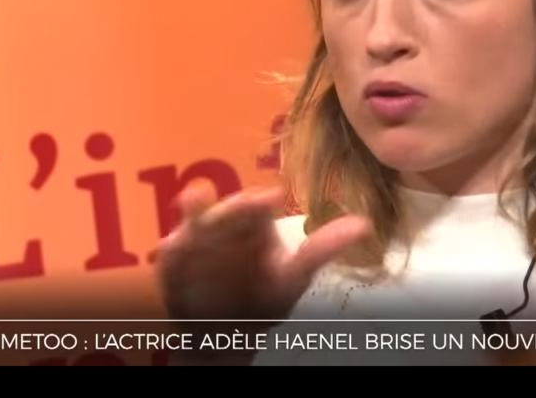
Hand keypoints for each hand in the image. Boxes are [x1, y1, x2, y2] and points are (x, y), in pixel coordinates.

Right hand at [157, 185, 370, 346]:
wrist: (223, 336)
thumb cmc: (261, 300)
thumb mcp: (293, 277)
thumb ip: (323, 249)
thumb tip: (365, 225)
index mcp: (255, 222)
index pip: (258, 205)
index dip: (261, 201)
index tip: (271, 198)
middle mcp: (225, 223)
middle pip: (226, 208)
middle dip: (230, 206)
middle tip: (240, 204)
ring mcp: (196, 239)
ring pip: (195, 219)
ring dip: (195, 209)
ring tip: (195, 199)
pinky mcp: (173, 261)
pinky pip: (170, 254)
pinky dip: (172, 251)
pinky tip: (175, 248)